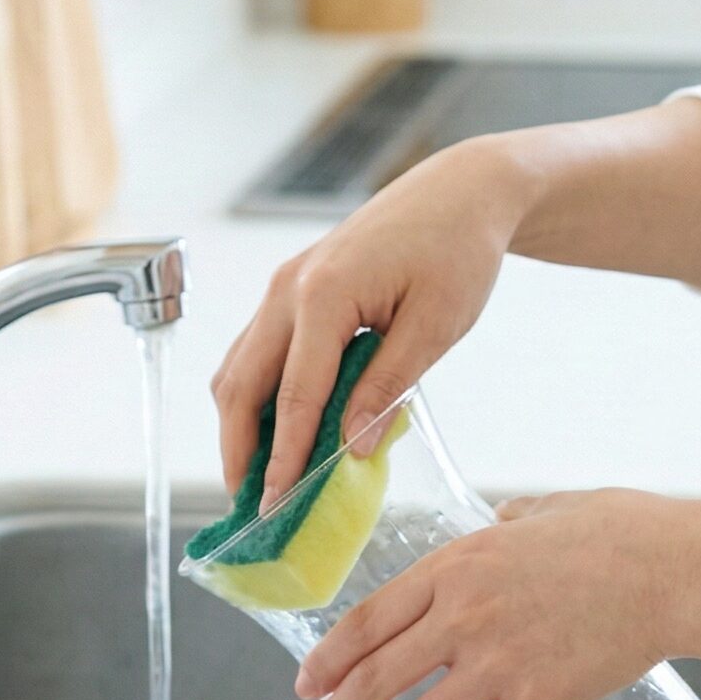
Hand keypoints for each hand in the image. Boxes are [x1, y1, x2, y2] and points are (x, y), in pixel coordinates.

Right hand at [211, 137, 530, 509]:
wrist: (461, 191)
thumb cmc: (459, 250)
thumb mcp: (436, 326)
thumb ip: (388, 386)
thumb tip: (352, 448)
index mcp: (324, 295)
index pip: (294, 395)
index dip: (283, 458)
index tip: (276, 507)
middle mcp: (288, 289)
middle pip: (241, 385)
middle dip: (239, 450)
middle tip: (249, 508)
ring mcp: (284, 286)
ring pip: (239, 368)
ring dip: (242, 426)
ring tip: (258, 480)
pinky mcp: (293, 289)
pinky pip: (259, 351)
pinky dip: (258, 397)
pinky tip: (278, 433)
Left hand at [292, 488, 700, 699]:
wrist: (676, 569)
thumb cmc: (618, 530)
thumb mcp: (544, 510)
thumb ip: (512, 518)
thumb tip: (505, 515)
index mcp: (454, 567)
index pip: (365, 621)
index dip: (326, 660)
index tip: (306, 686)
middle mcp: (463, 616)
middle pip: (375, 679)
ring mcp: (499, 662)